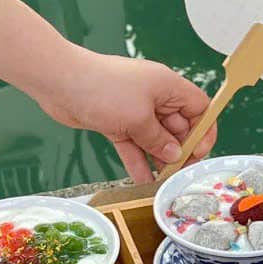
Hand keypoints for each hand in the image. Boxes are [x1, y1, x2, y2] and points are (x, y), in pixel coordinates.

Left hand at [36, 46, 216, 183]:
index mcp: (167, 86)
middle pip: (178, 126)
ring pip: (155, 138)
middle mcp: (154, 97)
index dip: (204, 130)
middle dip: (180, 149)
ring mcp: (134, 109)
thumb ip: (159, 140)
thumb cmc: (102, 88)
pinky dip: (138, 160)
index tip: (198, 151)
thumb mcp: (139, 118)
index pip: (199, 107)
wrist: (59, 82)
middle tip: (178, 172)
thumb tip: (174, 154)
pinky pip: (134, 144)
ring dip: (159, 159)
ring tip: (163, 181)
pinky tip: (143, 179)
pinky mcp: (116, 121)